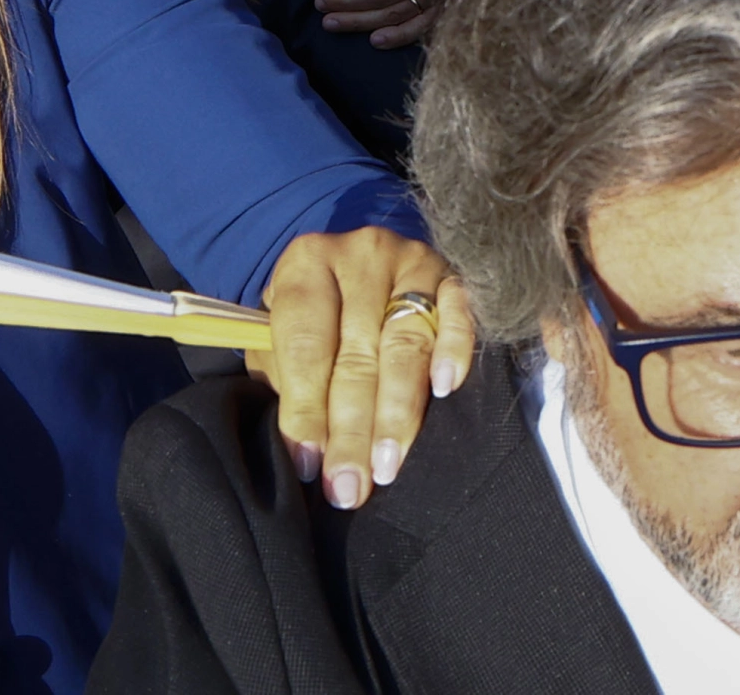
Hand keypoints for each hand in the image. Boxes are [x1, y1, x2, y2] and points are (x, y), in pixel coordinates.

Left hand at [255, 228, 474, 508]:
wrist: (355, 264)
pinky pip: (458, 312)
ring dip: (398, 412)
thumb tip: (306, 455)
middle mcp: (359, 254)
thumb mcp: (281, 337)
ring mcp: (410, 260)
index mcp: (305, 264)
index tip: (308, 464)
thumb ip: (286, 383)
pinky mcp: (450, 273)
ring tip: (387, 466)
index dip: (306, 408)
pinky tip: (446, 390)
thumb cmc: (312, 317)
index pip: (305, 344)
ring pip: (406, 344)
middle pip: (357, 354)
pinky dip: (453, 349)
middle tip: (350, 485)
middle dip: (352, 429)